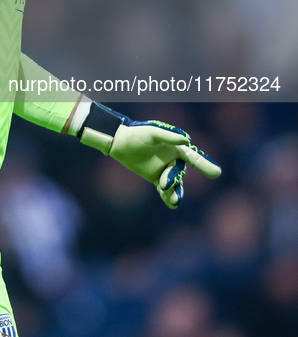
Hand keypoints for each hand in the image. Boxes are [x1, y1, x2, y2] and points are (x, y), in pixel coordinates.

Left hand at [77, 103, 220, 208]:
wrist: (120, 141)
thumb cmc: (137, 133)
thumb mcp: (152, 132)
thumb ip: (169, 137)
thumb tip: (187, 140)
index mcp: (176, 147)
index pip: (193, 157)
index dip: (205, 164)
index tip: (217, 173)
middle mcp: (173, 159)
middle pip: (179, 173)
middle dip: (174, 179)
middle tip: (165, 184)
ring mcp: (165, 169)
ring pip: (174, 184)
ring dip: (175, 192)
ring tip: (174, 202)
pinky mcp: (155, 177)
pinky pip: (164, 189)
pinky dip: (168, 196)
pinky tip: (171, 204)